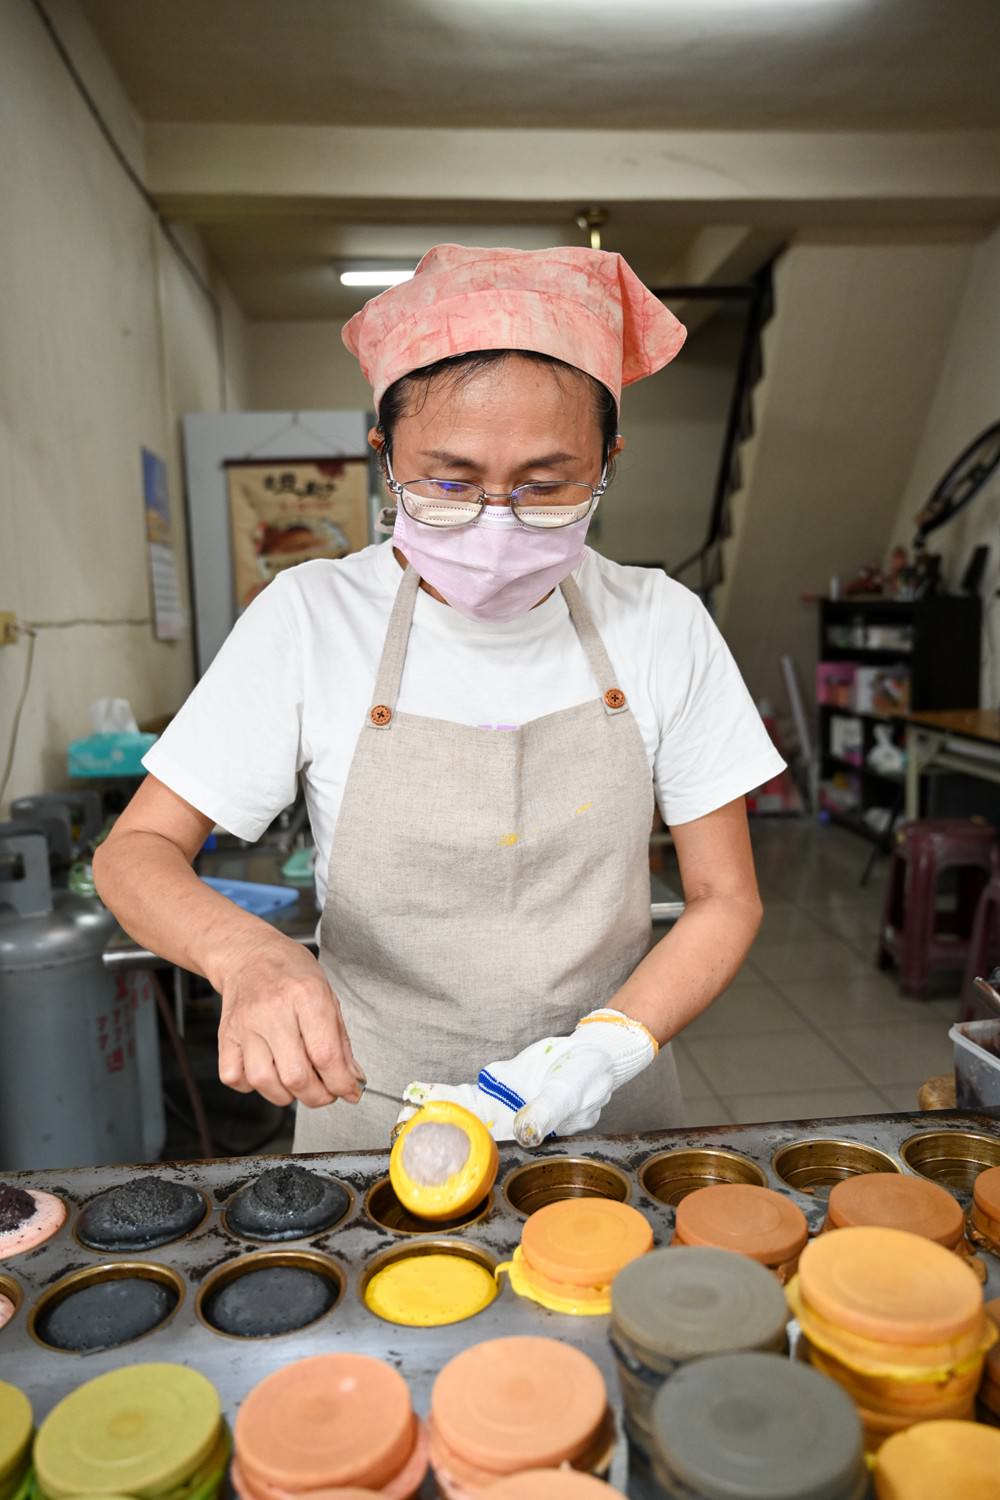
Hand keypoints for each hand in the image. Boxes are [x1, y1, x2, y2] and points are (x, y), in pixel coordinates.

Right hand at [216, 934, 363, 1108]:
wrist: (249, 954)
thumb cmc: (290, 971)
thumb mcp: (327, 994)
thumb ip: (340, 1040)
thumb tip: (351, 1079)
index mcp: (306, 995)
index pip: (326, 1054)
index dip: (341, 1083)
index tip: (349, 1090)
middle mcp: (273, 1010)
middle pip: (296, 1075)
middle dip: (317, 1096)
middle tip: (325, 1091)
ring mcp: (245, 1025)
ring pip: (264, 1082)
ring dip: (286, 1095)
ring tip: (297, 1083)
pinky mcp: (225, 1036)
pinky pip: (234, 1078)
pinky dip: (252, 1086)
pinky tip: (267, 1071)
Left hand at [400, 1009, 656, 1146]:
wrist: (593, 1052)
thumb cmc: (589, 1078)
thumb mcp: (572, 1091)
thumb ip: (548, 1111)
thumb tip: (525, 1133)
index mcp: (528, 1136)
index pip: (490, 1151)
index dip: (462, 1155)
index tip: (434, 1156)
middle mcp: (511, 1127)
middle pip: (467, 1138)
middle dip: (434, 1140)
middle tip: (400, 1138)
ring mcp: (501, 1106)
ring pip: (461, 1117)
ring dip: (431, 1117)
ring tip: (399, 1117)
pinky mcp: (497, 1084)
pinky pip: (466, 1093)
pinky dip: (443, 1094)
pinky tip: (417, 1095)